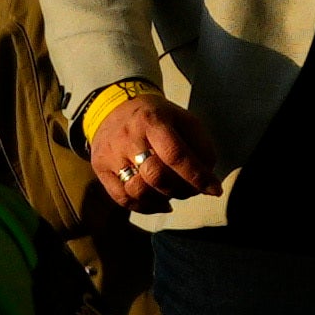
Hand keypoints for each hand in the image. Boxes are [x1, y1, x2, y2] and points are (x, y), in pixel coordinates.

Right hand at [82, 85, 205, 210]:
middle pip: (155, 176)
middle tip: (192, 190)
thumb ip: (200, 146)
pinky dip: (145, 207)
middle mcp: (128, 137)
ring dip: (163, 199)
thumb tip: (207, 179)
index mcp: (152, 120)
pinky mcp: (100, 168)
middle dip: (181, 190)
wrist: (114, 108)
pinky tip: (159, 203)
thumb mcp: (183, 119)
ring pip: (138, 191)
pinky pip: (122, 198)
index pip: (176, 154)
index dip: (197, 176)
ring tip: (175, 194)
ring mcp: (111, 154)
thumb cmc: (157, 118)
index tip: (214, 189)